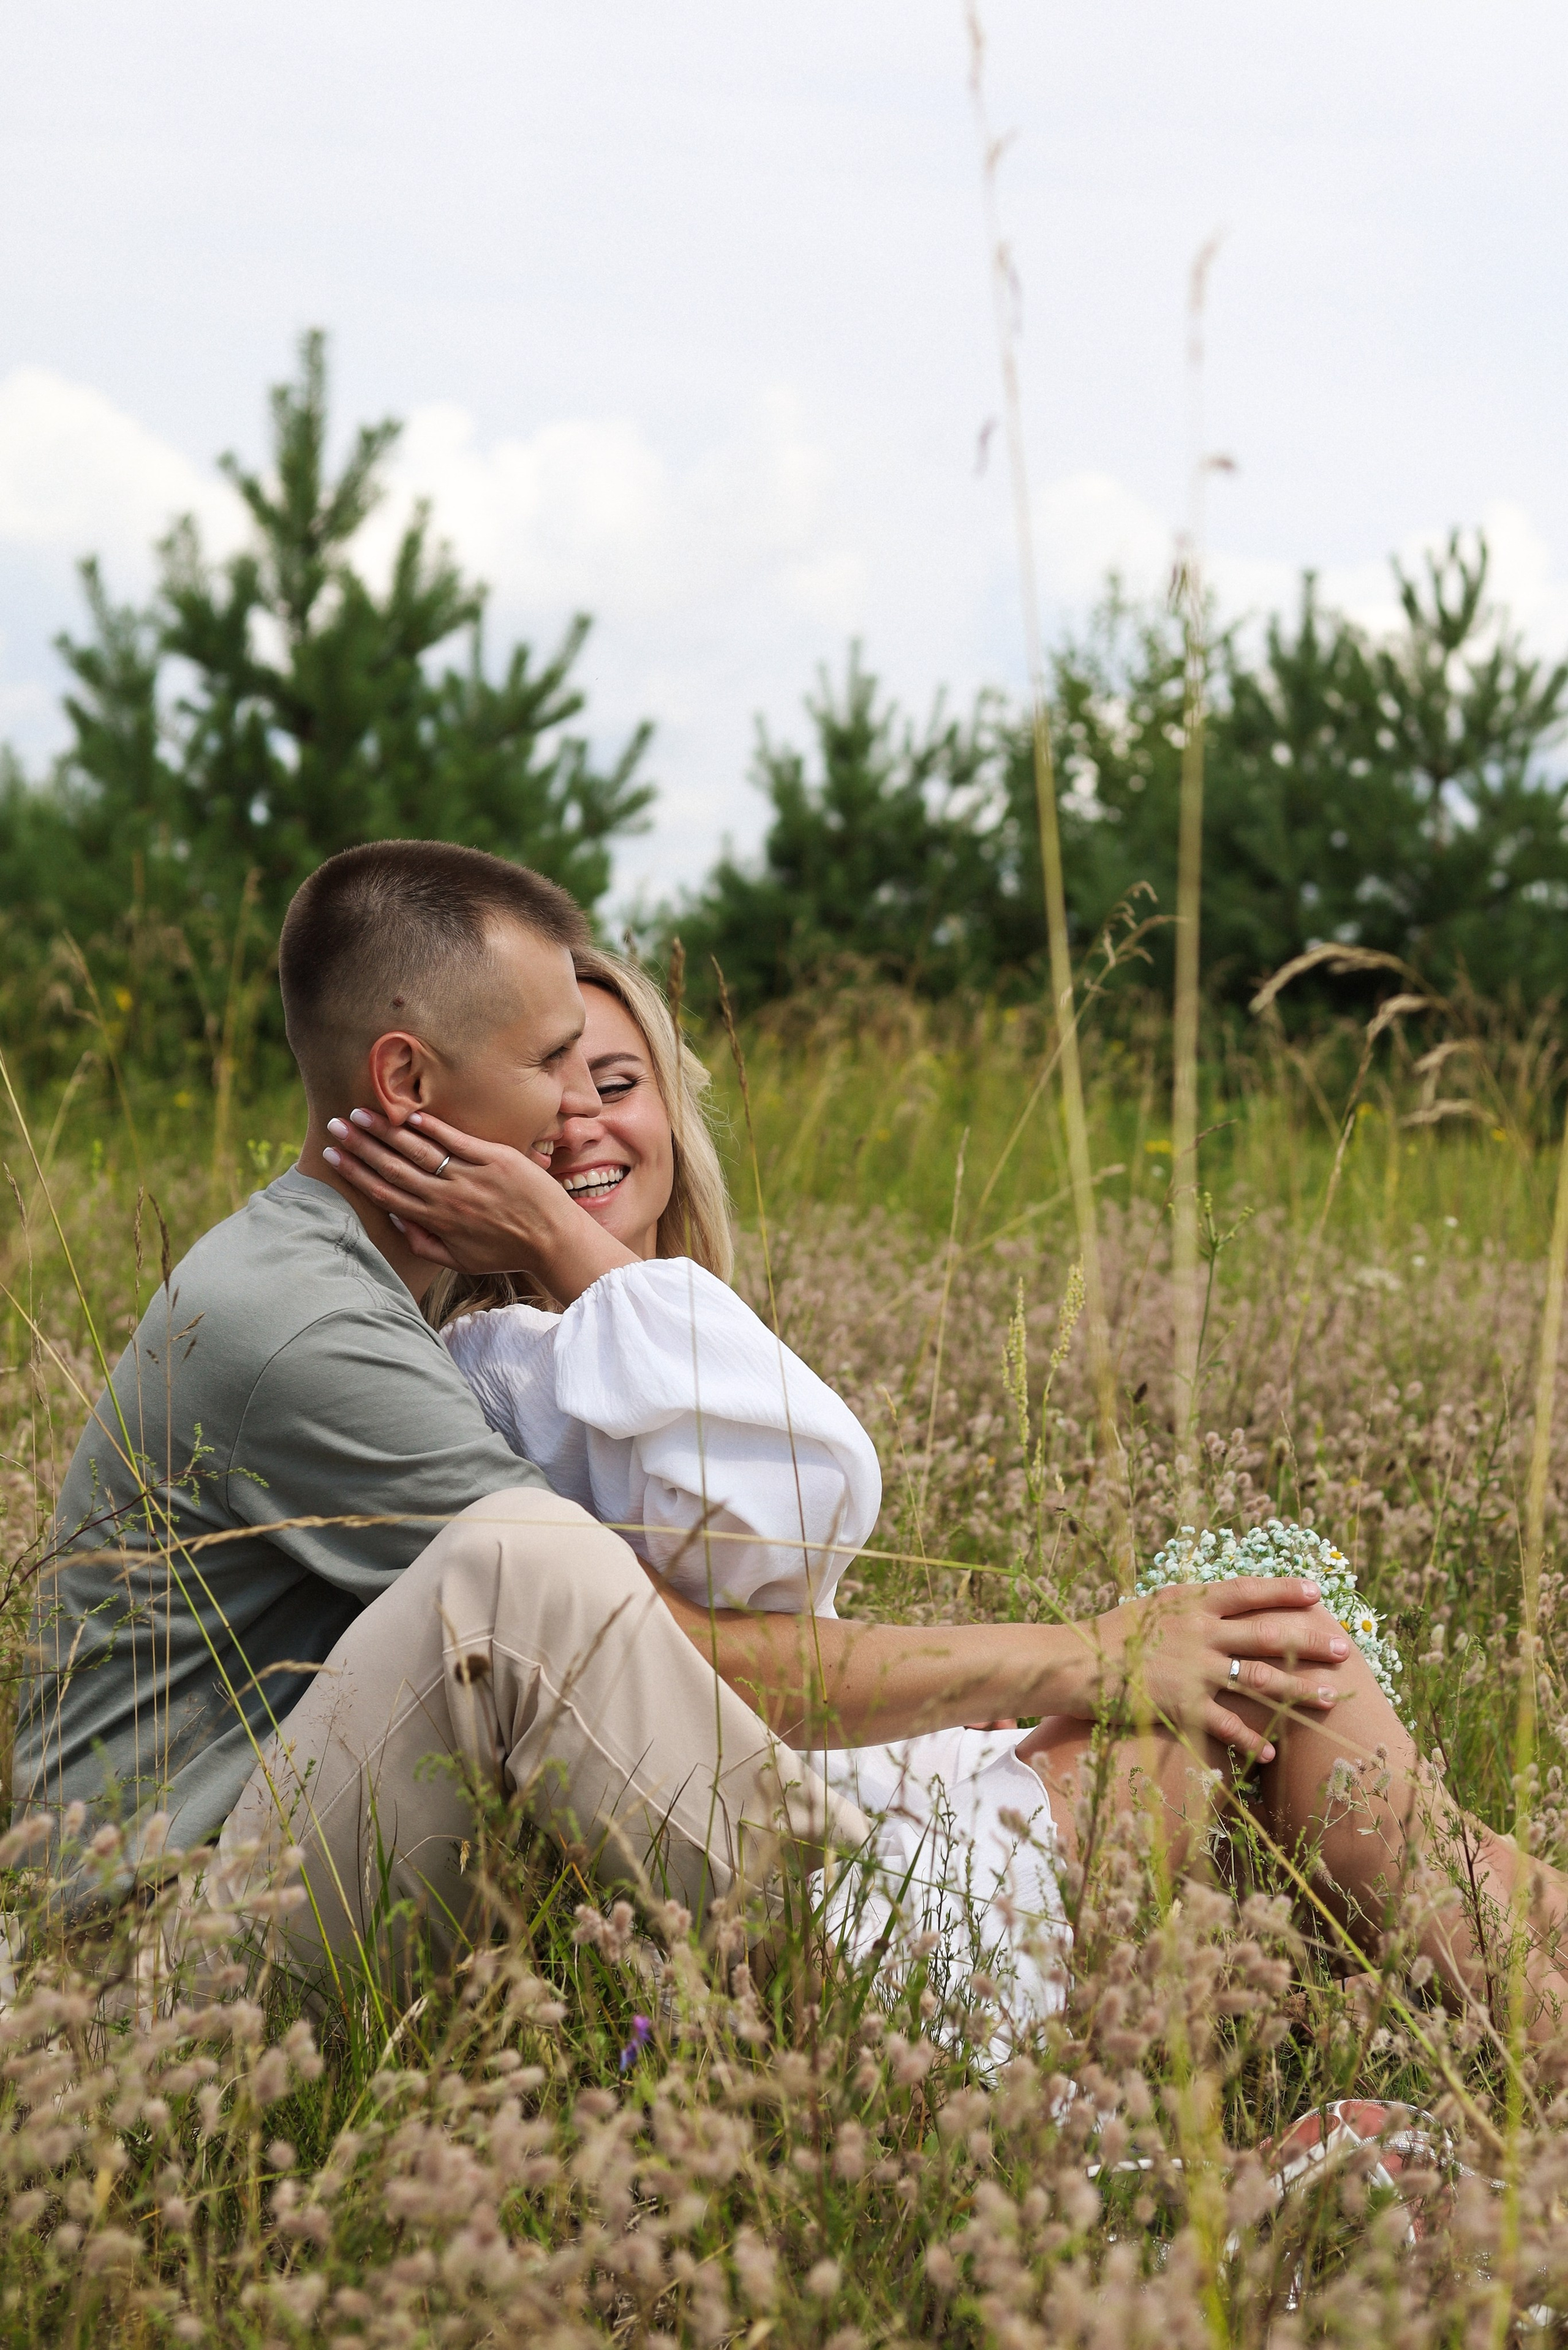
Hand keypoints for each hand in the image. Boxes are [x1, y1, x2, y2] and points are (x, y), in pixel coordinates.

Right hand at [322, 1106, 637, 1302]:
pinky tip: (406, 1113)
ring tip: (360, 1114)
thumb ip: (424, 1243)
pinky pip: (456, 1140)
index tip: (332, 1156)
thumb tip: (394, 1219)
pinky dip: (429, 1127)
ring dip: (385, 1132)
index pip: (385, 1193)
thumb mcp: (461, 1262)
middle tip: (335, 1126)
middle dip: (361, 1147)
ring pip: (418, 1151)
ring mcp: (470, 1177)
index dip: (355, 1173)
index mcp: (436, 1222)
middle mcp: (447, 1198)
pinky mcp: (495, 1159)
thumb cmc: (507, 1253)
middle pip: (393, 1168)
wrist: (555, 1241)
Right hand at [1052, 1577, 1352, 1763]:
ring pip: (1261, 1679)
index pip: (1248, 1590)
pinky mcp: (1185, 1705)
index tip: (1317, 1592)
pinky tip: (1274, 1752)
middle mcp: (1200, 1632)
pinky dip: (1253, 1739)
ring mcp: (1195, 1669)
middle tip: (1345, 1649)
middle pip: (1268, 1635)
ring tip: (1331, 1699)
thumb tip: (1219, 1601)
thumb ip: (1188, 1606)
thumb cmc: (1109, 1633)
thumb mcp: (1152, 1607)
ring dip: (1300, 1690)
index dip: (1285, 1590)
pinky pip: (1228, 1725)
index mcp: (1191, 1602)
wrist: (1074, 1662)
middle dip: (1311, 1642)